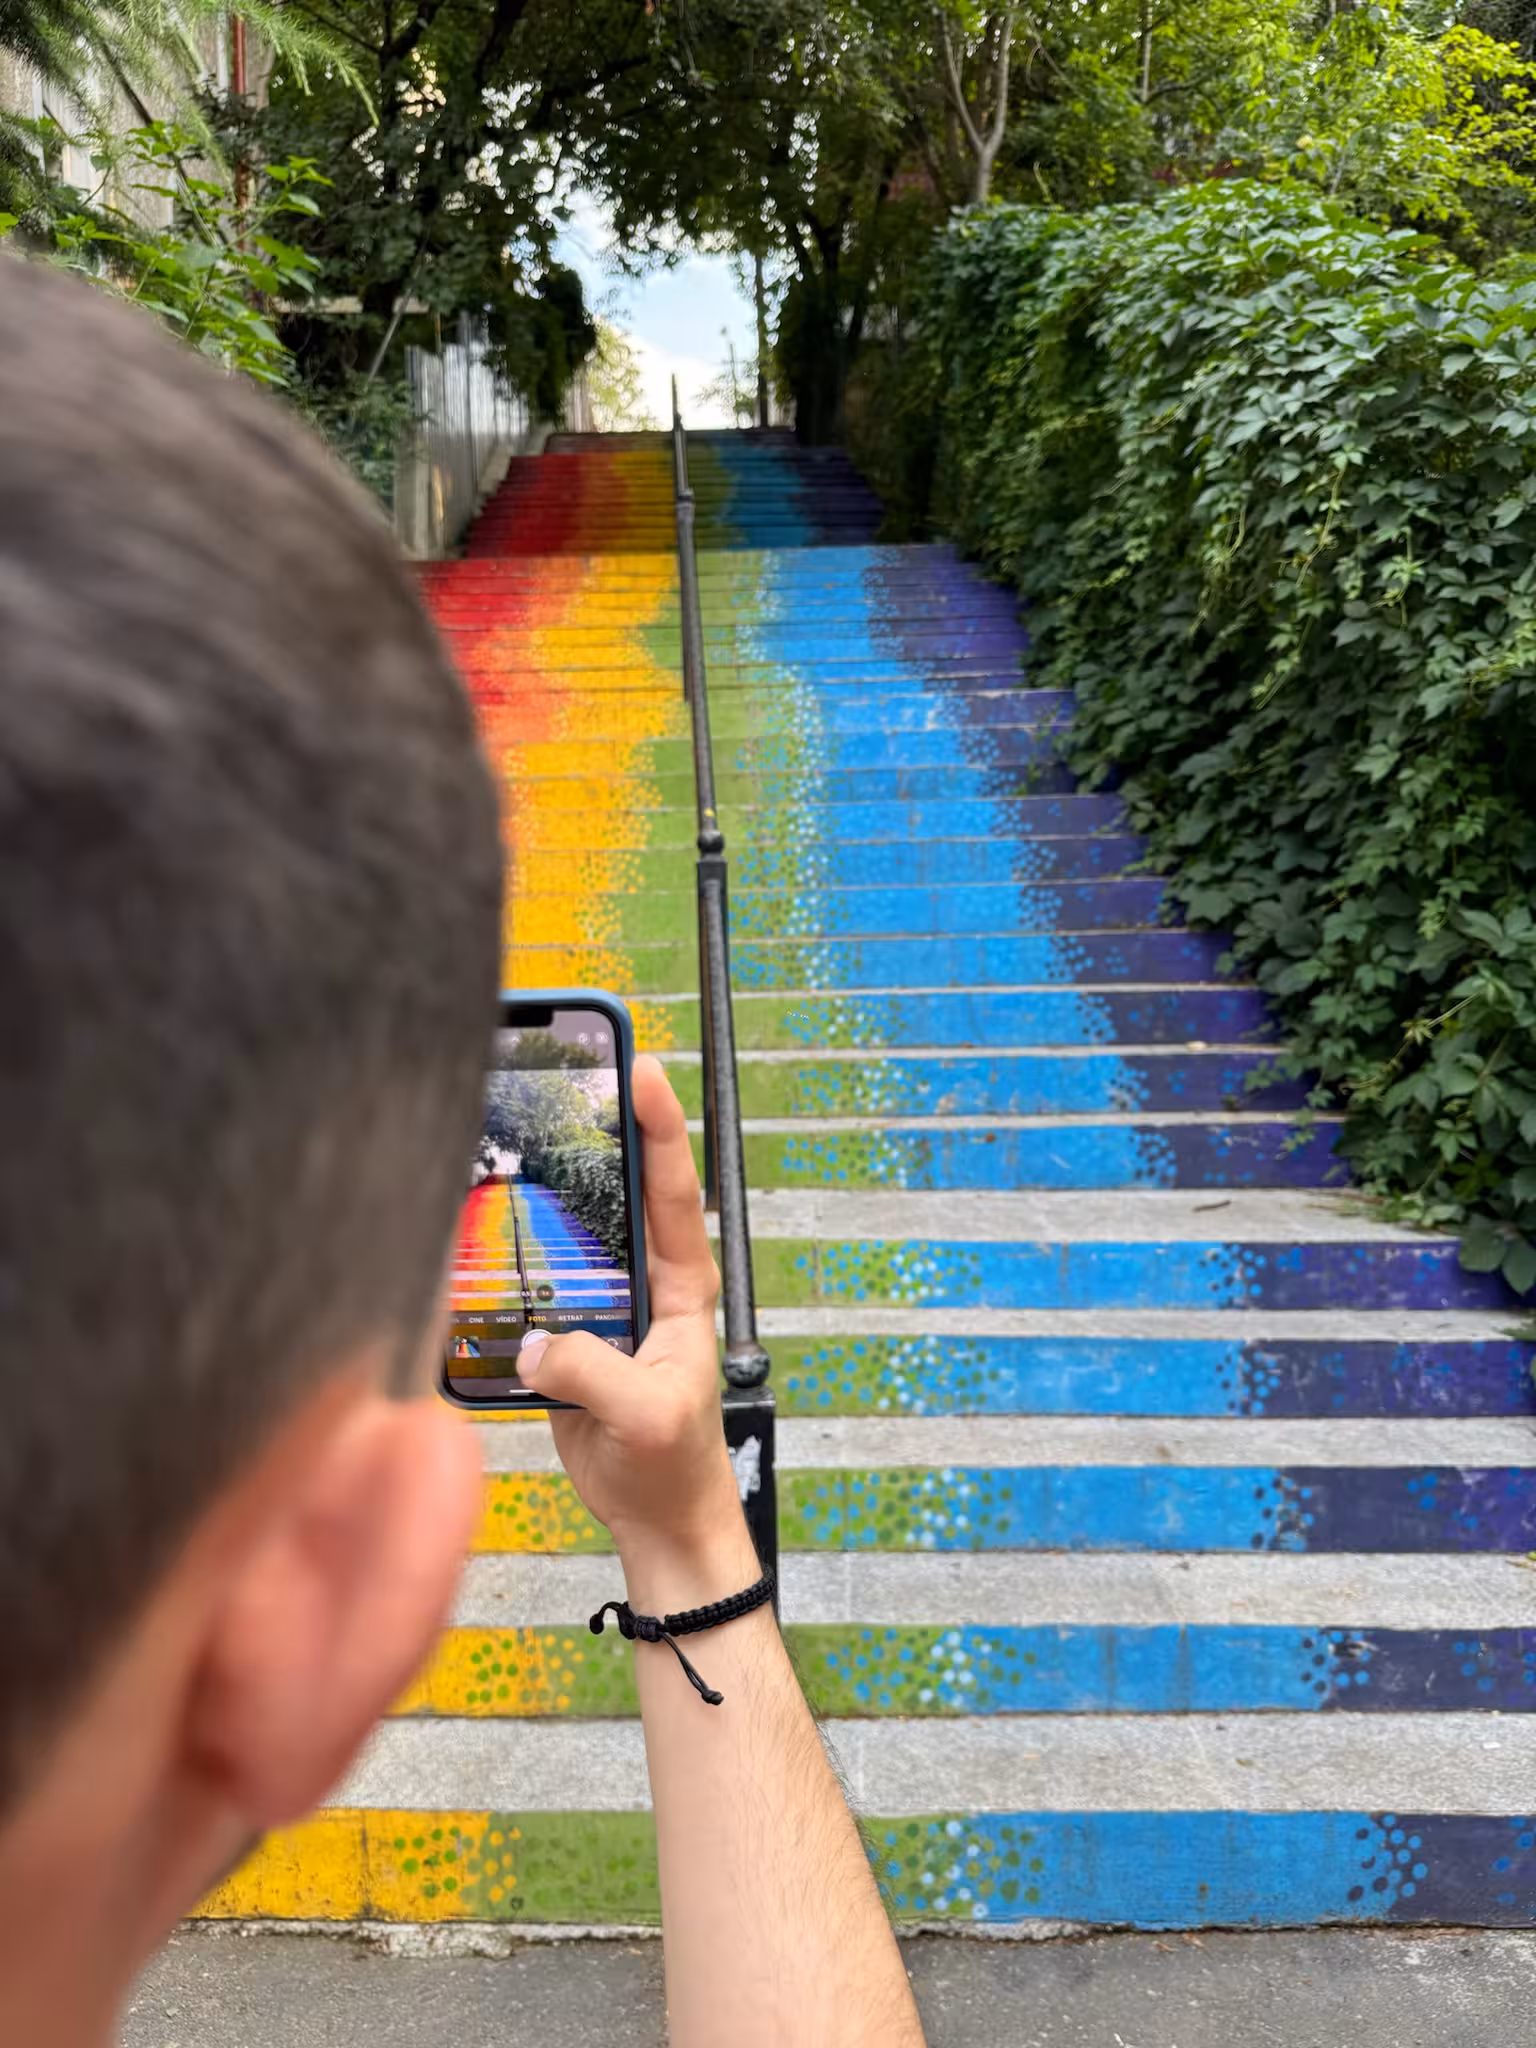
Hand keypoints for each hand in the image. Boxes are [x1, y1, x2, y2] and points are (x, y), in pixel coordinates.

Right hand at [518, 1056, 754, 1597]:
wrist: (654, 1518)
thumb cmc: (671, 1466)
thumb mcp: (645, 1416)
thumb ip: (591, 1372)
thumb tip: (530, 1342)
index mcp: (682, 1292)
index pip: (674, 1195)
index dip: (660, 1130)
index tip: (642, 1071)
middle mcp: (643, 1286)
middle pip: (616, 1194)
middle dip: (594, 1132)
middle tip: (564, 1070)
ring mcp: (599, 1308)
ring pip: (565, 1236)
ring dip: (538, 1192)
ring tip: (503, 1130)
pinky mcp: (561, 1338)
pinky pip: (527, 1287)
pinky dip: (500, 1259)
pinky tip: (467, 1225)